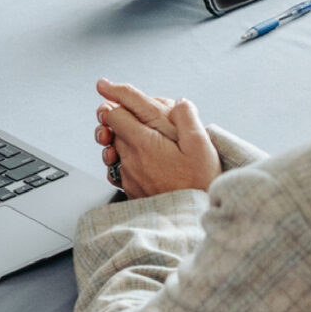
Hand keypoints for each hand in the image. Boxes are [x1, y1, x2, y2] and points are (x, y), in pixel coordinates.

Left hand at [92, 79, 219, 197]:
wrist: (193, 222)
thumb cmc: (199, 184)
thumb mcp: (201, 146)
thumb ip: (188, 118)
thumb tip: (179, 102)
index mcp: (144, 143)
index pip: (114, 113)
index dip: (115, 100)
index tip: (109, 90)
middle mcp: (130, 159)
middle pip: (111, 130)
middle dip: (117, 118)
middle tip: (127, 111)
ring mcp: (128, 176)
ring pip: (113, 149)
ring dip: (118, 139)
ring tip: (130, 135)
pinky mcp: (131, 191)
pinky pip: (118, 170)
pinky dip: (123, 160)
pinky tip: (135, 159)